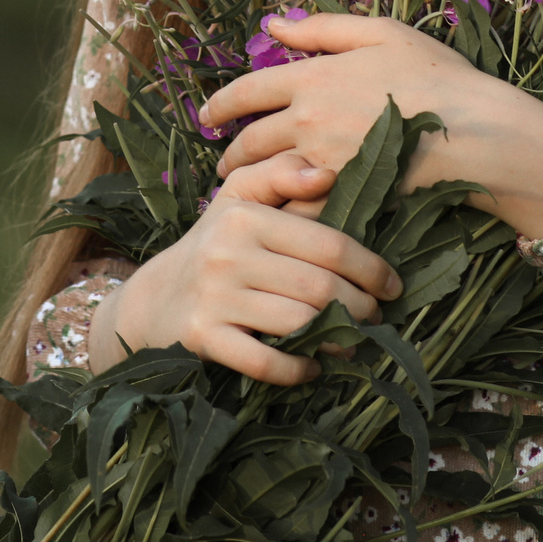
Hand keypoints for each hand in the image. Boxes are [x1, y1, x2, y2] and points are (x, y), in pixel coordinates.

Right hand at [89, 190, 400, 383]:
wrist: (150, 301)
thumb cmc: (211, 248)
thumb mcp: (237, 201)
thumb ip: (280, 175)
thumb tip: (329, 171)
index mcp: (245, 216)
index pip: (327, 243)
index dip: (370, 268)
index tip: (392, 286)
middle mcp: (227, 252)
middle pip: (319, 286)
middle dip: (361, 307)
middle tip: (376, 319)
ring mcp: (213, 297)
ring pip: (298, 322)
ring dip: (337, 339)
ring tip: (353, 342)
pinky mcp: (201, 337)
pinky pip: (263, 360)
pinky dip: (296, 369)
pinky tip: (311, 368)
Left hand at [198, 12, 542, 242]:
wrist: (476, 130)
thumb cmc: (436, 74)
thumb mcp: (380, 32)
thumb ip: (321, 28)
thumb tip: (272, 22)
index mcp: (311, 77)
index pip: (246, 92)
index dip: (220, 105)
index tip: (206, 116)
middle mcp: (307, 120)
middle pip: (249, 142)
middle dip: (230, 154)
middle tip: (222, 165)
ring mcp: (323, 162)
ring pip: (267, 180)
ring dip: (248, 187)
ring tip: (243, 194)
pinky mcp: (344, 197)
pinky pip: (299, 210)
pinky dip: (283, 214)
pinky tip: (279, 220)